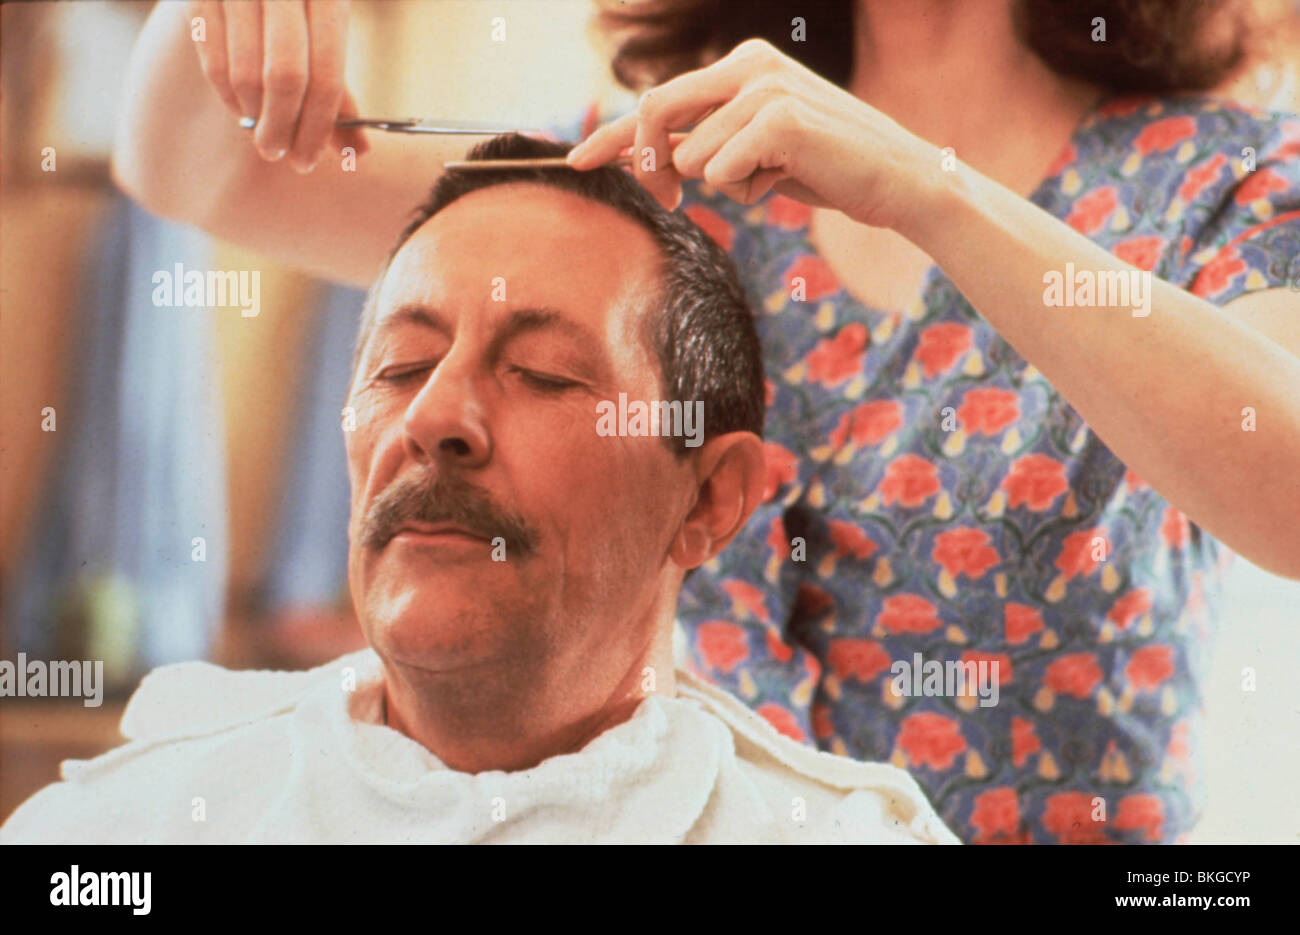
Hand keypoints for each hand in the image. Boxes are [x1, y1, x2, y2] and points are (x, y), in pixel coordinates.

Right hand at [188, 0, 367, 171]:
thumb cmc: (297, 5)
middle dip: (283, 127)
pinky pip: (212, 62)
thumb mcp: (325, 31)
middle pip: (286, 77)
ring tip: (263, 132)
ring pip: (245, 73)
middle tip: (279, 155)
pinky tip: (242, 109)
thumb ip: (337, 88)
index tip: (309, 161)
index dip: (320, 126)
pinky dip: (228, 96)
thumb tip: (360, 152)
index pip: (328, 74)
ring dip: (255, 116)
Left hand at [567, 39, 940, 230]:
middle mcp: (748, 65)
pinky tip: (789, 178)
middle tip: (667, 202)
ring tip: (776, 177)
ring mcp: (763, 86)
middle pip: (656, 113)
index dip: (613, 134)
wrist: (895, 179)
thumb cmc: (824, 168)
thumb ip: (705, 144)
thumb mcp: (755, 151)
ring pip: (692, 157)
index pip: (661, 98)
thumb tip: (643, 159)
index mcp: (742, 65)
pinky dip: (750, 189)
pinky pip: (722, 172)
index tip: (576, 159)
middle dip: (649, 165)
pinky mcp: (778, 117)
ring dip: (727, 184)